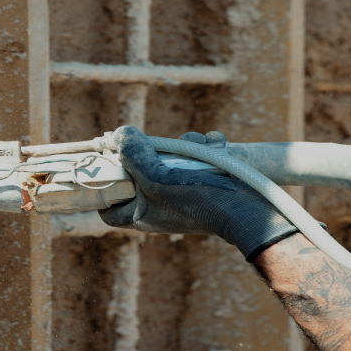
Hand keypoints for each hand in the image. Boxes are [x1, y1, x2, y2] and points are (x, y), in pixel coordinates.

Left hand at [98, 126, 299, 260]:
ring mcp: (181, 193)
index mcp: (142, 214)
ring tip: (199, 144)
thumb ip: (133, 155)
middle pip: (141, 170)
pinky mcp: (202, 182)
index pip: (110, 208)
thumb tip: (119, 135)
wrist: (246, 209)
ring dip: (185, 144)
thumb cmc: (198, 200)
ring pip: (171, 158)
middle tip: (157, 144)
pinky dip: (204, 148)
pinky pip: (195, 157)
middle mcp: (159, 205)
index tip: (107, 165)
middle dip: (153, 151)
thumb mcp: (157, 177)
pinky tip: (214, 144)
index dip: (104, 188)